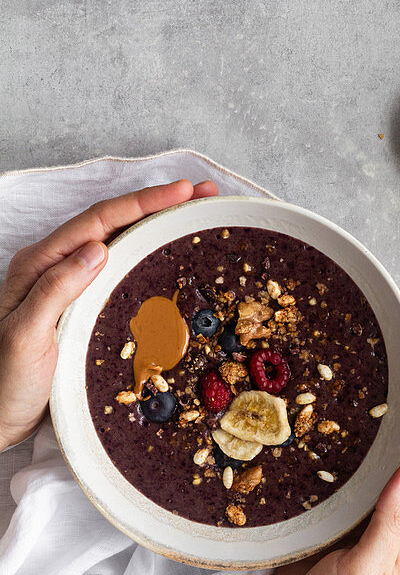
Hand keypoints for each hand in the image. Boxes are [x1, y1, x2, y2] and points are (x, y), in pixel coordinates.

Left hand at [0, 178, 217, 451]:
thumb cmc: (4, 382)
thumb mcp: (25, 337)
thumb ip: (56, 289)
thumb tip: (98, 249)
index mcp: (41, 263)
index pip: (100, 220)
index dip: (143, 202)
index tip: (183, 191)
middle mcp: (57, 265)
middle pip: (115, 222)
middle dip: (160, 204)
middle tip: (204, 193)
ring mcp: (72, 283)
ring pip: (122, 241)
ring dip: (159, 224)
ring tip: (196, 215)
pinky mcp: (85, 303)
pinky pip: (123, 268)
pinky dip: (150, 252)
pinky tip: (171, 255)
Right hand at [231, 360, 399, 574]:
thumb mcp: (363, 574)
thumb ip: (390, 522)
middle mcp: (389, 524)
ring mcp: (358, 522)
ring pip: (375, 462)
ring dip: (379, 424)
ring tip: (377, 382)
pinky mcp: (327, 523)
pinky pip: (342, 476)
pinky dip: (343, 446)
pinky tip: (331, 425)